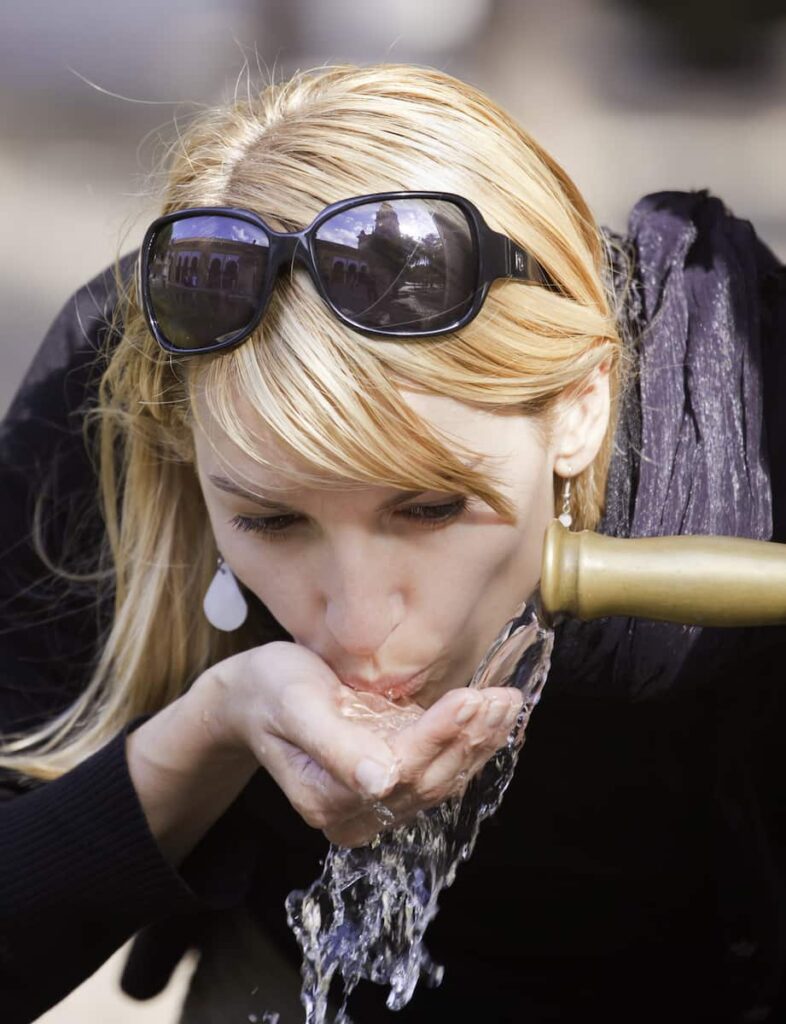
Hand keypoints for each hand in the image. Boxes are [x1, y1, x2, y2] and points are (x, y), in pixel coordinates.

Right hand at [205, 641, 523, 846]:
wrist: (254, 697)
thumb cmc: (270, 691)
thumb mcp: (294, 707)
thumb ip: (334, 746)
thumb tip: (380, 782)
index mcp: (328, 798)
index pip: (401, 770)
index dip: (440, 735)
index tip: (470, 698)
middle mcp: (355, 812)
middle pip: (428, 778)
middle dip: (470, 738)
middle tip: (502, 698)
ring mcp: (374, 802)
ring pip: (441, 778)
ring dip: (479, 743)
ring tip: (507, 705)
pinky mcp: (389, 784)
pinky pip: (437, 770)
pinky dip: (468, 744)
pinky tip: (491, 720)